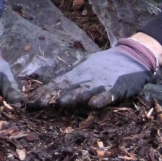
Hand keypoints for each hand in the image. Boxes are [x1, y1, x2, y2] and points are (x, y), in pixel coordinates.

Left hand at [30, 43, 155, 108]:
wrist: (132, 56)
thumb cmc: (106, 66)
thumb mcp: (86, 70)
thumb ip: (71, 81)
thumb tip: (49, 91)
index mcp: (78, 74)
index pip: (57, 83)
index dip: (44, 92)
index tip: (28, 102)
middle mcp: (87, 77)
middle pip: (67, 87)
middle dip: (51, 95)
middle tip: (36, 104)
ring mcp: (102, 81)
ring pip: (85, 89)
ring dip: (73, 96)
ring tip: (61, 102)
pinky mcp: (117, 86)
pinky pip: (108, 93)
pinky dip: (101, 98)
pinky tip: (93, 105)